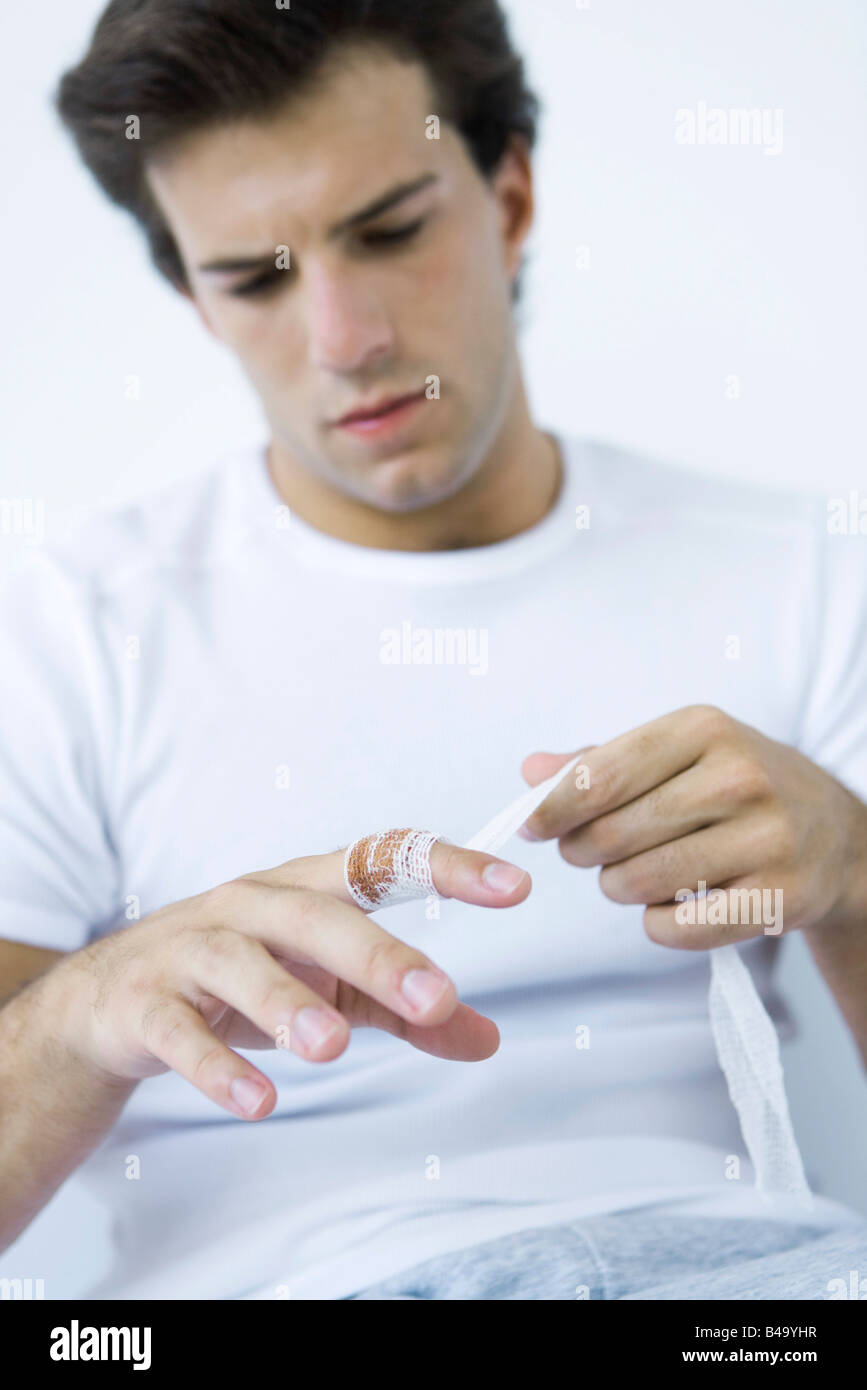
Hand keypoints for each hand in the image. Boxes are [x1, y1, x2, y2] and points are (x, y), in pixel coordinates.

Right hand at [50, 842, 529, 1119]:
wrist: (110, 1000)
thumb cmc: (238, 975)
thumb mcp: (328, 986)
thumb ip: (403, 1010)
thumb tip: (486, 1037)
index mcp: (305, 889)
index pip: (382, 861)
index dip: (447, 867)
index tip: (514, 888)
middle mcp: (250, 906)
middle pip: (316, 916)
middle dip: (378, 955)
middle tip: (437, 997)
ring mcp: (192, 951)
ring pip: (241, 964)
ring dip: (287, 1004)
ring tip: (332, 1048)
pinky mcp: (146, 1004)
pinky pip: (180, 1031)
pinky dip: (218, 1066)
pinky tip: (258, 1101)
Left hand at [519, 704, 866, 949]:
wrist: (838, 835)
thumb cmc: (738, 787)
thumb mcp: (678, 752)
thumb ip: (601, 761)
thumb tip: (531, 773)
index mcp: (704, 729)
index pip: (601, 776)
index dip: (552, 808)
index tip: (532, 826)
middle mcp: (738, 778)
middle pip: (610, 833)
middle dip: (582, 851)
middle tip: (588, 853)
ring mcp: (764, 839)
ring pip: (637, 882)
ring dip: (617, 887)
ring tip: (632, 875)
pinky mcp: (778, 897)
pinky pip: (676, 929)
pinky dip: (655, 925)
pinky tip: (667, 907)